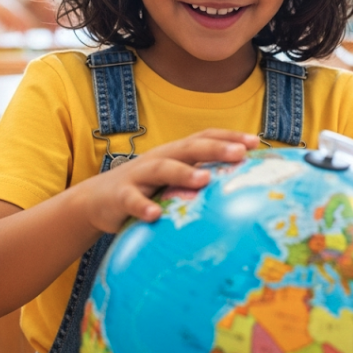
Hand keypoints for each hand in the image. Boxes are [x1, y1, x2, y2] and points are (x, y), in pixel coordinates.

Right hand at [81, 129, 258, 233]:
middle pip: (189, 148)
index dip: (229, 137)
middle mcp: (160, 158)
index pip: (204, 138)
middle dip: (215, 149)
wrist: (96, 200)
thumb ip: (200, 181)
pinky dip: (143, 206)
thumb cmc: (147, 191)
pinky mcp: (120, 197)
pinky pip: (132, 201)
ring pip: (162, 168)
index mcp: (175, 153)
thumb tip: (242, 191)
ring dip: (183, 173)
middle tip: (240, 154)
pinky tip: (155, 215)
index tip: (256, 142)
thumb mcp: (173, 182)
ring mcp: (138, 176)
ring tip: (205, 180)